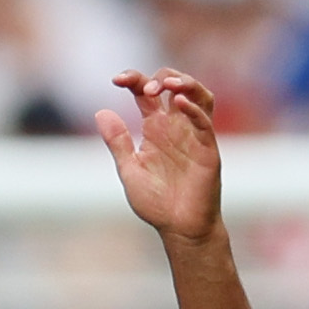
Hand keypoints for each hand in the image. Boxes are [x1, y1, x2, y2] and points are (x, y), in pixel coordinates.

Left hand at [97, 70, 222, 244]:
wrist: (179, 228)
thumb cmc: (156, 203)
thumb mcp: (129, 170)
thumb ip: (118, 142)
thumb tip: (101, 112)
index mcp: (155, 127)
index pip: (145, 92)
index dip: (133, 79)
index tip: (116, 80)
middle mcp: (175, 126)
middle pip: (173, 85)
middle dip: (159, 79)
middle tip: (146, 91)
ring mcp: (193, 135)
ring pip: (198, 94)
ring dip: (185, 83)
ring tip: (169, 85)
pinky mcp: (208, 148)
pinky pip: (205, 121)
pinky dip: (194, 109)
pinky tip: (180, 103)